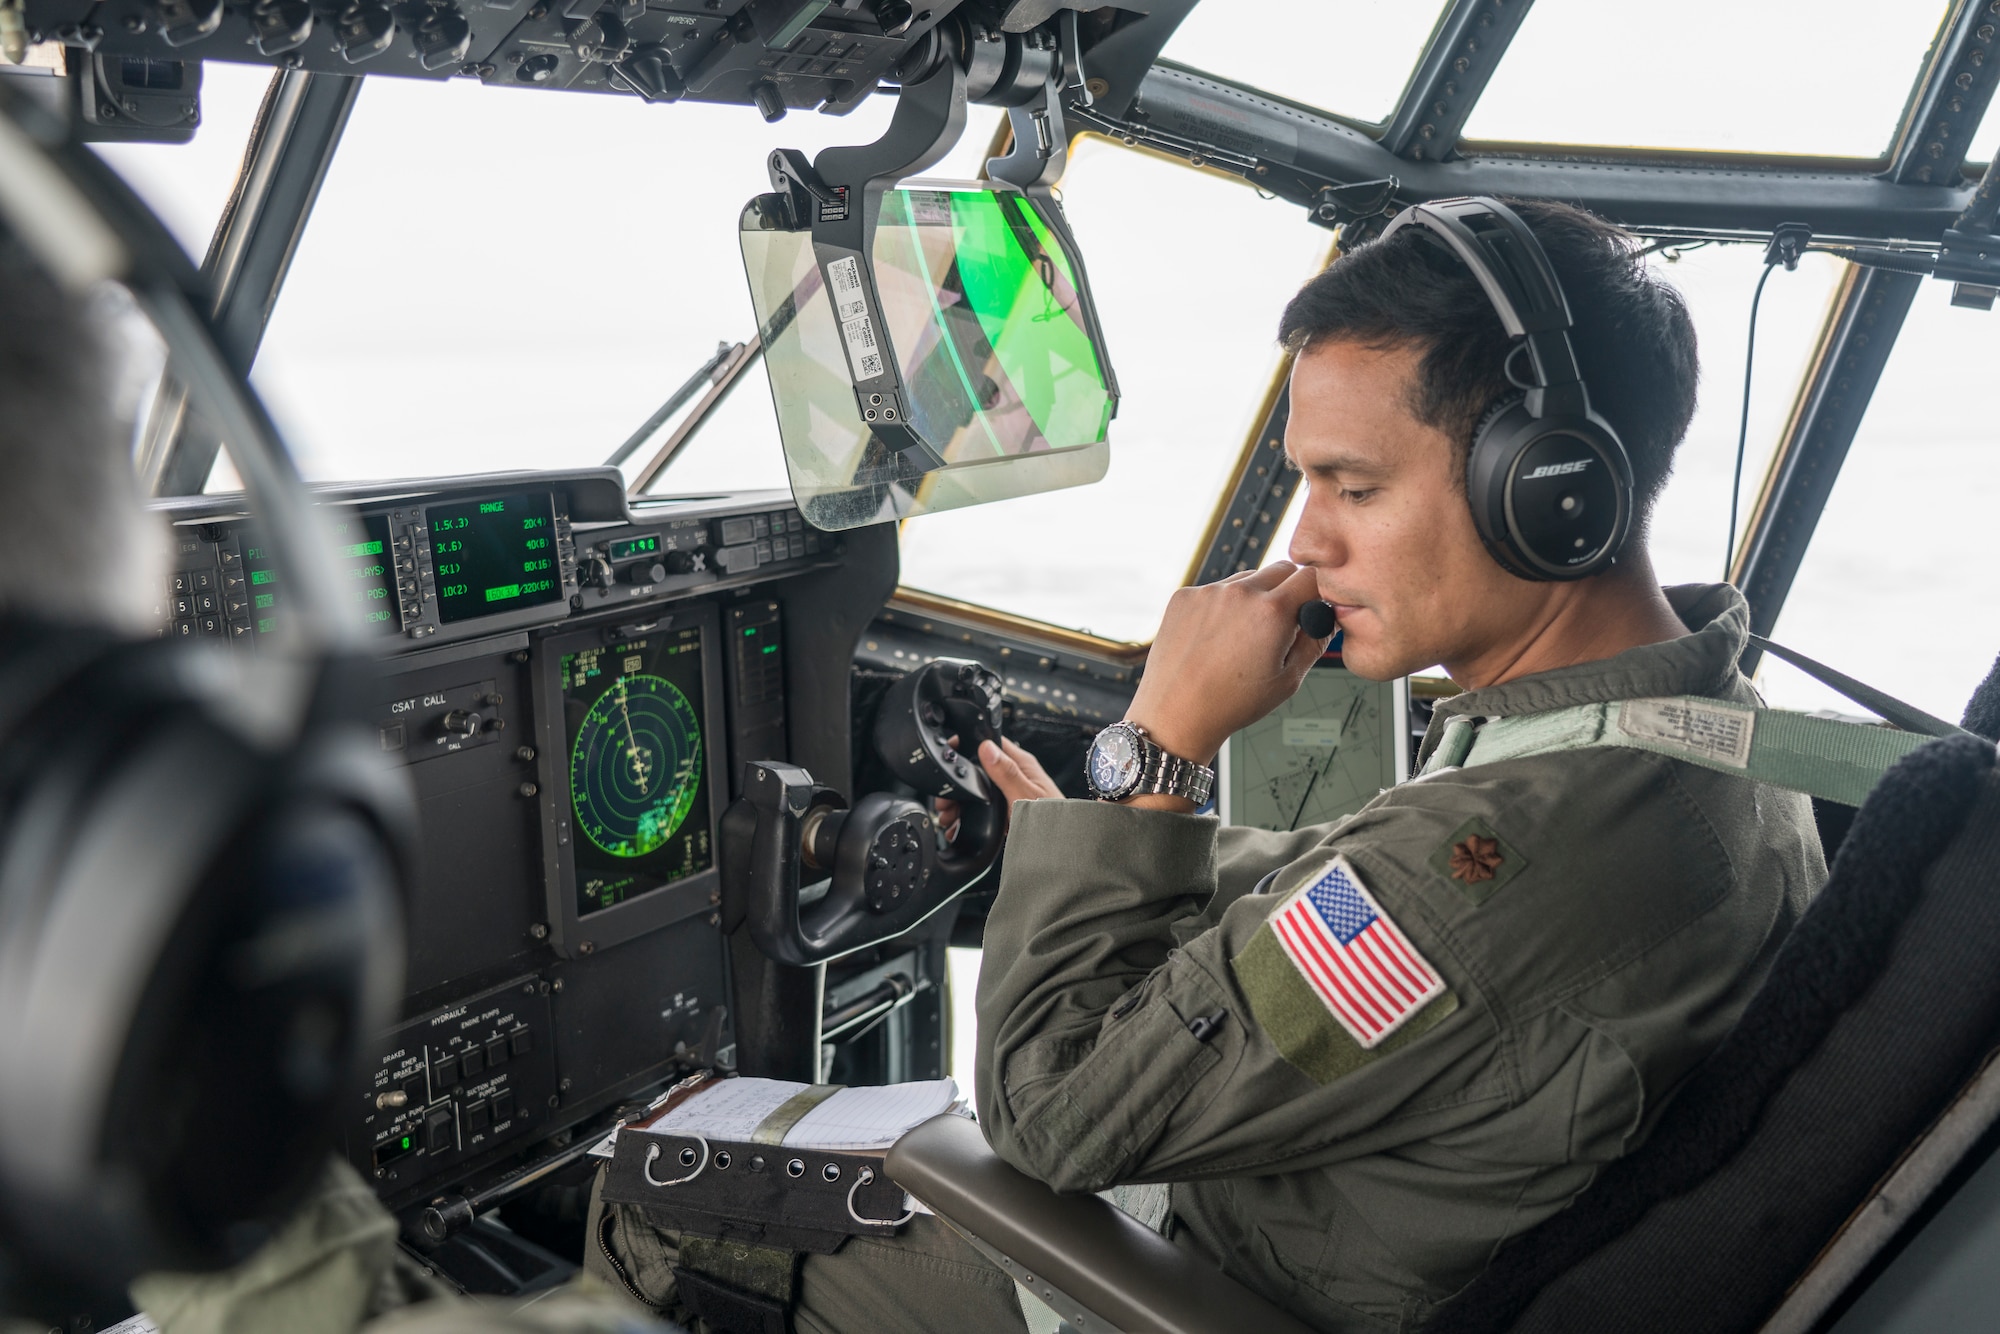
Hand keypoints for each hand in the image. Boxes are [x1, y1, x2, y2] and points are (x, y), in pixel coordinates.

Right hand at [932, 737, 1062, 835]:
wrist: (1061, 847)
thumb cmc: (1054, 821)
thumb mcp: (1025, 795)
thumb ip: (1007, 772)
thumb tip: (987, 748)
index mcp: (1022, 764)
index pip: (992, 742)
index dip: (969, 744)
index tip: (951, 752)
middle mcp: (1015, 775)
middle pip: (979, 767)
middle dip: (958, 781)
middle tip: (945, 796)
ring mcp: (1009, 793)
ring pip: (977, 789)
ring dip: (959, 800)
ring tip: (948, 814)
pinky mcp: (1006, 810)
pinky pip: (982, 806)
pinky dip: (967, 815)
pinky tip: (958, 825)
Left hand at [1125, 561, 1330, 764]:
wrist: (1175, 714)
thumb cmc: (1232, 704)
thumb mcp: (1289, 680)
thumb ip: (1316, 642)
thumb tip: (1328, 617)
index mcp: (1272, 612)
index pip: (1312, 578)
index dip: (1318, 594)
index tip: (1312, 610)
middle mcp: (1240, 593)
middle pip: (1282, 569)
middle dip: (1289, 590)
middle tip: (1280, 625)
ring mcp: (1209, 592)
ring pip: (1248, 578)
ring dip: (1255, 597)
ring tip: (1243, 637)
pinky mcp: (1184, 596)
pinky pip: (1216, 590)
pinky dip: (1223, 605)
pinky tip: (1216, 637)